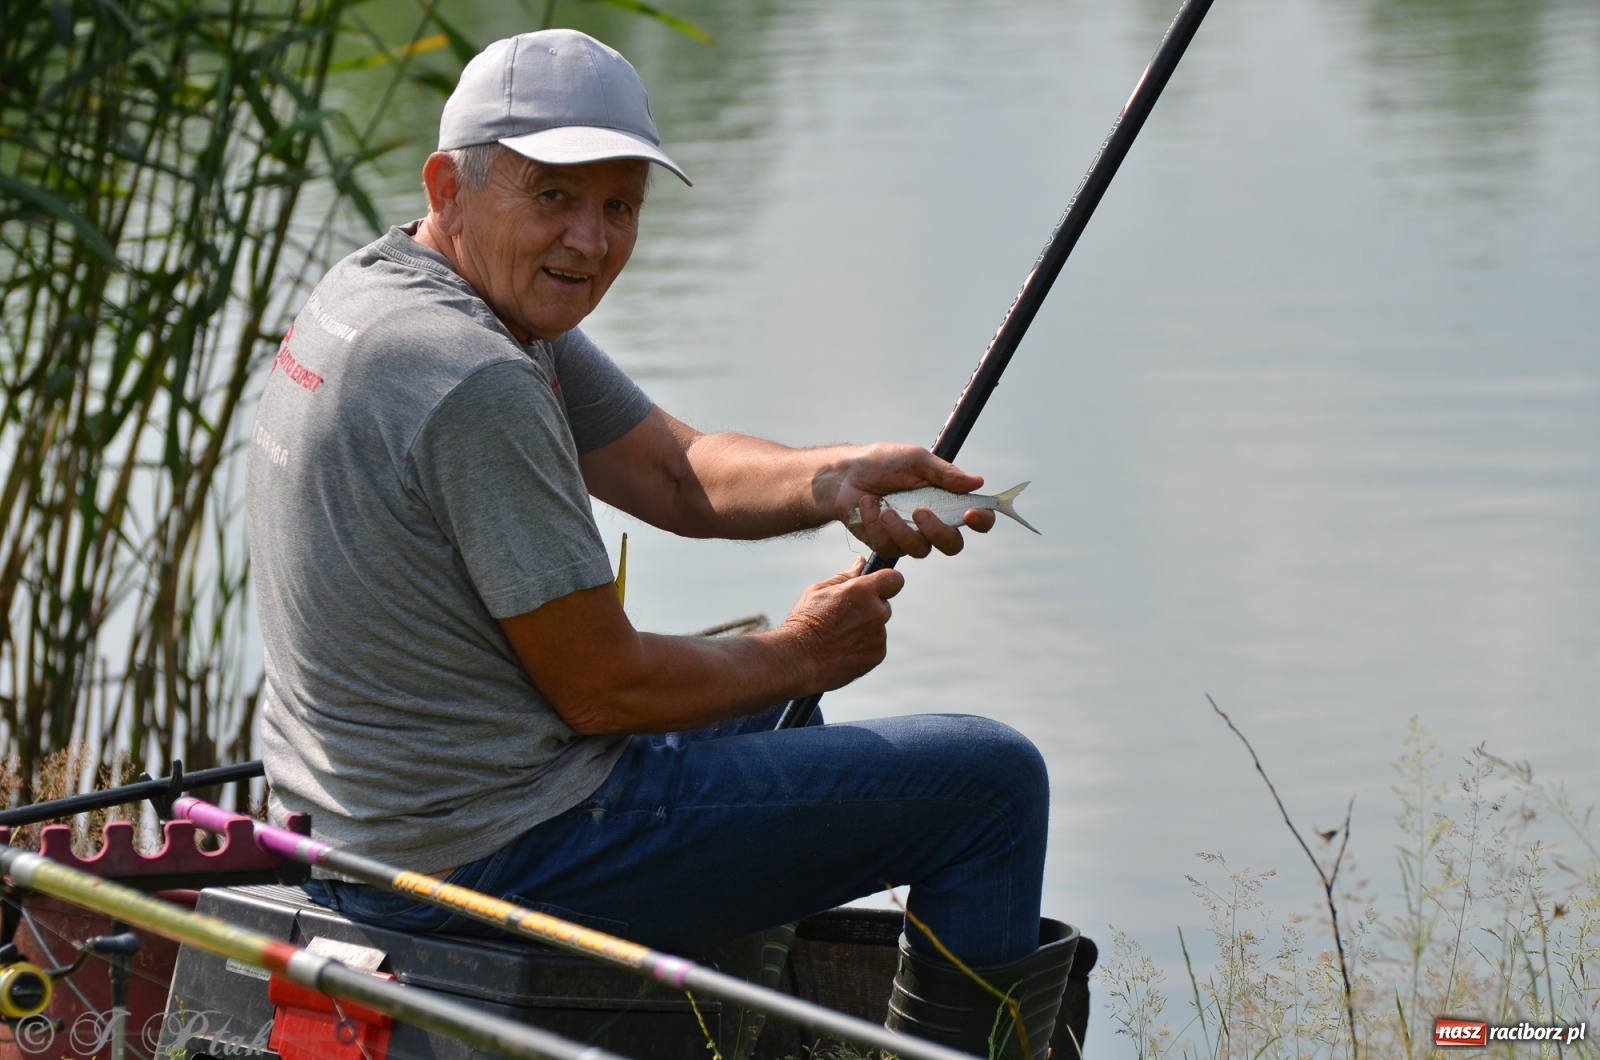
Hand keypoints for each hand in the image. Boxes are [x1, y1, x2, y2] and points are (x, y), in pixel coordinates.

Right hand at [782, 558, 904, 689]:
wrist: (799, 659)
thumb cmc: (805, 621)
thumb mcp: (819, 590)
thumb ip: (845, 576)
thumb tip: (861, 563)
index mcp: (863, 591)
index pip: (894, 578)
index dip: (886, 581)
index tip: (877, 586)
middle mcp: (876, 612)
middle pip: (884, 604)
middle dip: (870, 607)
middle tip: (845, 616)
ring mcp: (879, 635)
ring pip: (878, 625)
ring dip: (866, 627)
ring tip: (839, 635)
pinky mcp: (878, 654)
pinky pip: (876, 644)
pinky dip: (864, 645)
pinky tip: (843, 648)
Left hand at [825, 443, 995, 557]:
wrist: (844, 474)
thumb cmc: (883, 463)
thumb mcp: (915, 460)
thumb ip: (944, 473)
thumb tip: (977, 482)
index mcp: (947, 500)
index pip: (977, 517)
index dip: (982, 521)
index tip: (971, 513)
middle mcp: (933, 523)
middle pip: (952, 545)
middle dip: (938, 532)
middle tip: (920, 512)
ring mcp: (909, 536)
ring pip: (919, 550)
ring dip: (900, 529)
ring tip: (884, 507)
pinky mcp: (886, 544)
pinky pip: (888, 546)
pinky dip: (875, 523)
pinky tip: (867, 504)